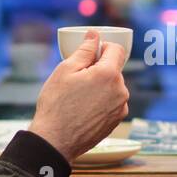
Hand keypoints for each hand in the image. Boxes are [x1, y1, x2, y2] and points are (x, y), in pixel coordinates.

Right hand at [29, 30, 129, 162]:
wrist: (55, 141)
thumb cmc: (56, 105)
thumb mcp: (65, 70)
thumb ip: (84, 50)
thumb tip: (94, 35)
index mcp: (109, 74)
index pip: (117, 49)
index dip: (103, 47)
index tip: (90, 53)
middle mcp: (121, 91)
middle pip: (114, 69)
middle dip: (99, 68)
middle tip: (77, 78)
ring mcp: (120, 107)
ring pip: (113, 86)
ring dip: (100, 86)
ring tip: (78, 97)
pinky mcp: (117, 121)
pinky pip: (112, 102)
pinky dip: (102, 101)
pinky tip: (84, 108)